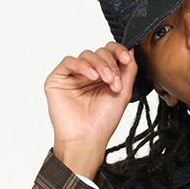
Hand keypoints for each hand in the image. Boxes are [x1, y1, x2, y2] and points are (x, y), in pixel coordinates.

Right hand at [44, 42, 137, 159]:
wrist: (87, 138)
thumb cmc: (103, 122)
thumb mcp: (123, 92)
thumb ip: (128, 70)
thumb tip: (131, 49)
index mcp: (103, 77)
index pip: (109, 53)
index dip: (118, 51)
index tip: (126, 58)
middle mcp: (88, 74)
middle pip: (99, 52)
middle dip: (110, 64)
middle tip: (114, 81)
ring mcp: (73, 76)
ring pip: (86, 55)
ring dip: (99, 65)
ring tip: (106, 81)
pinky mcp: (58, 78)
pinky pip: (69, 61)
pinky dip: (82, 66)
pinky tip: (92, 77)